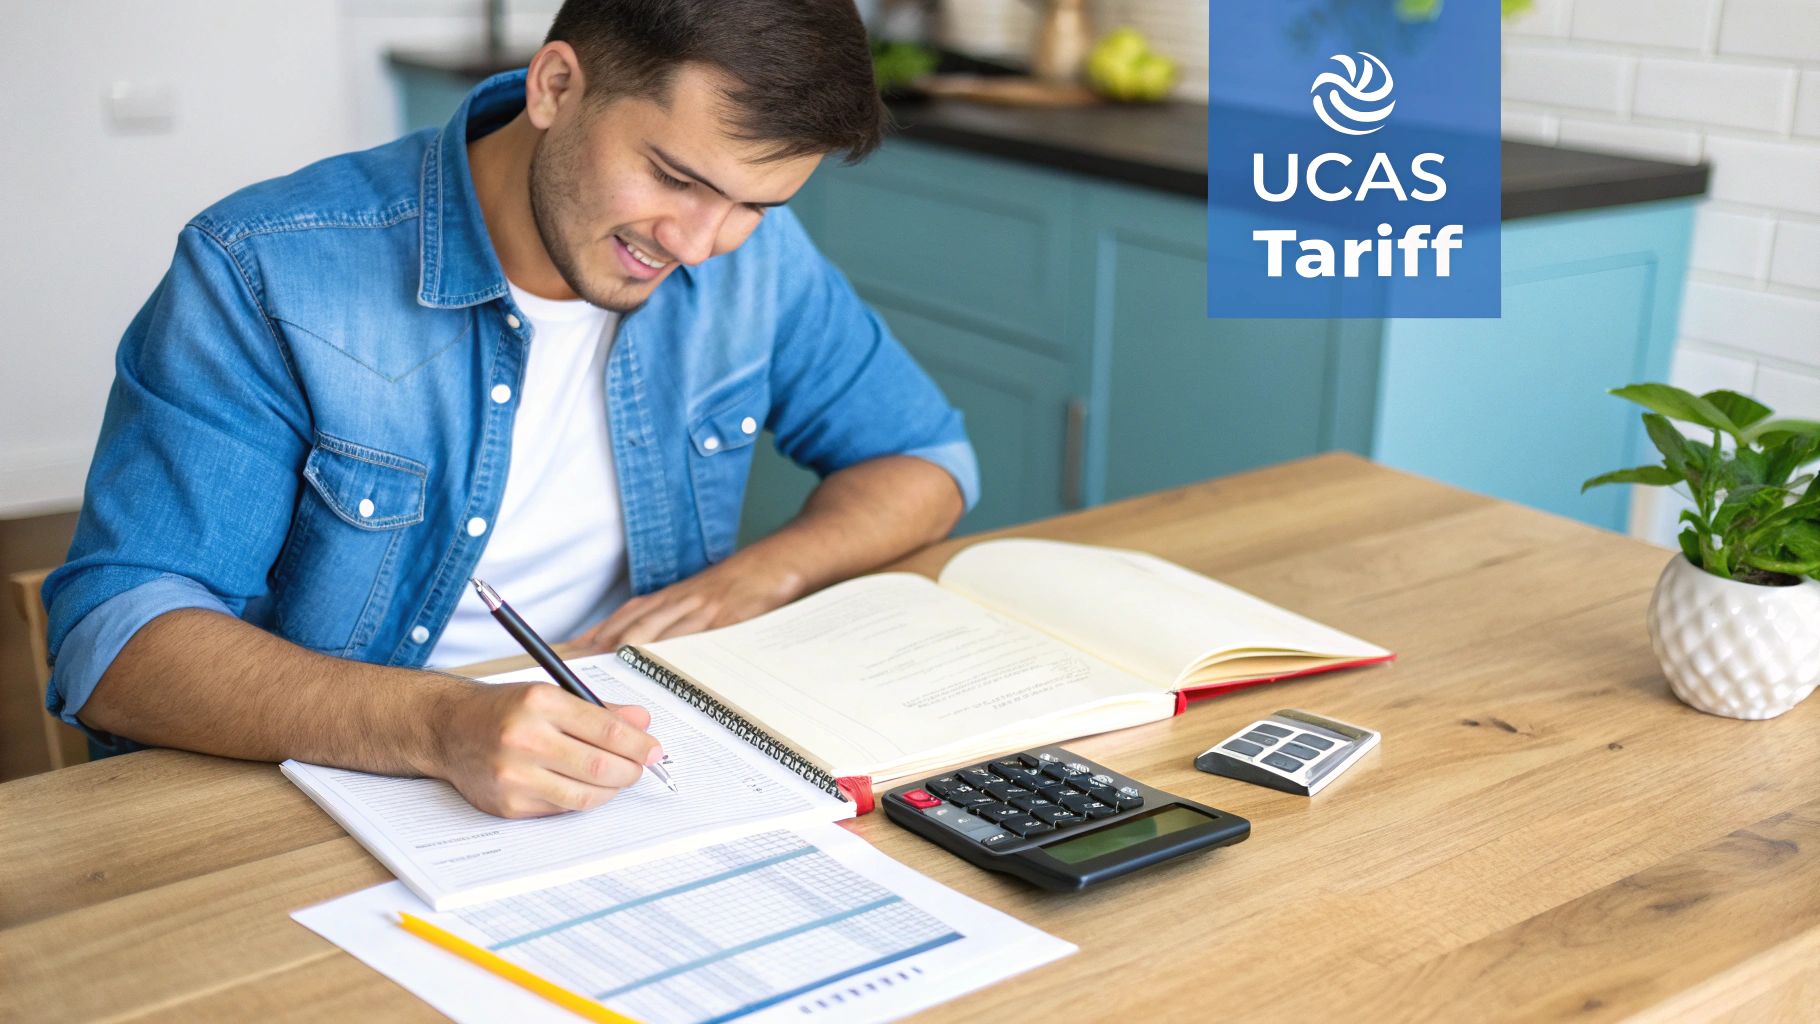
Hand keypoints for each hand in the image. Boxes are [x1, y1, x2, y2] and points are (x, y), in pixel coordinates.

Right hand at [430, 680, 663, 817]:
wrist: (448, 728)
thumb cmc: (505, 709)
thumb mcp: (550, 694)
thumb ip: (598, 710)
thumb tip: (643, 723)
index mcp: (540, 702)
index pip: (606, 729)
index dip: (638, 744)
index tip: (654, 751)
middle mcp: (524, 738)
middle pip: (600, 766)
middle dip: (631, 771)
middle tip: (639, 768)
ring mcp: (514, 775)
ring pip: (584, 796)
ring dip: (611, 790)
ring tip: (614, 779)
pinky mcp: (507, 804)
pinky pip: (561, 809)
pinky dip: (582, 800)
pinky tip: (584, 787)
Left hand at [576, 554, 804, 650]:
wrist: (783, 561)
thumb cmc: (744, 584)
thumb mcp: (705, 599)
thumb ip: (676, 621)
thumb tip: (644, 649)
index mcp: (672, 598)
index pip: (624, 619)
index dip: (595, 638)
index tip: (571, 656)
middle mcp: (680, 601)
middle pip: (630, 627)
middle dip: (600, 650)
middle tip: (576, 672)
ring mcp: (702, 608)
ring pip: (655, 631)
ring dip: (625, 653)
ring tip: (603, 675)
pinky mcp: (726, 617)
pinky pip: (693, 637)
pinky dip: (671, 653)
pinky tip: (656, 667)